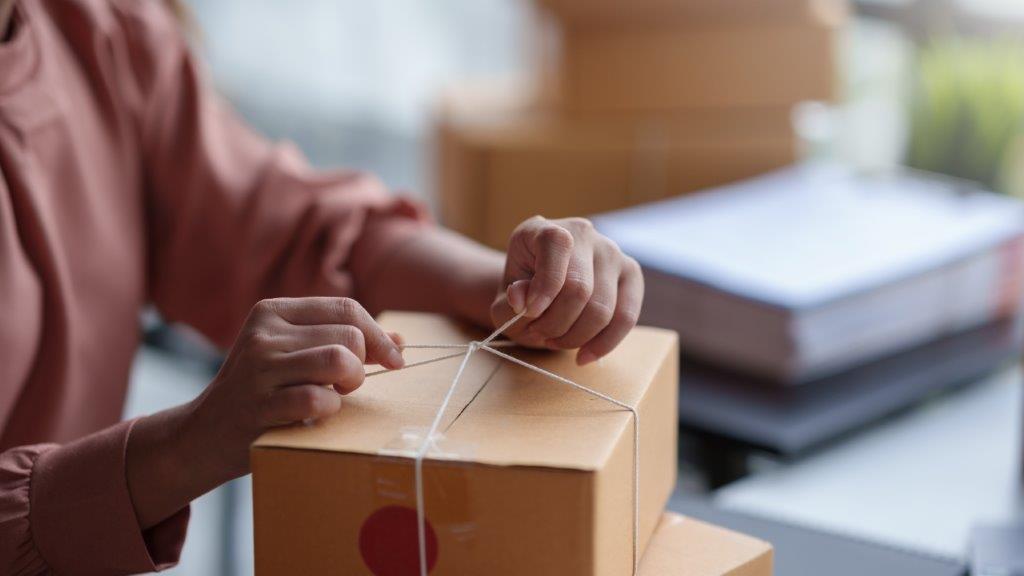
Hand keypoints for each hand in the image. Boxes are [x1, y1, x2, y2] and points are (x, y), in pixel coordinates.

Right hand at [188, 297, 402, 479]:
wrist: (206, 433)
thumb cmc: (264, 391)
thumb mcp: (295, 354)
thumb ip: (341, 341)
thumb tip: (400, 341)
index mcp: (273, 311)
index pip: (346, 308)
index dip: (379, 335)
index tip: (394, 360)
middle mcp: (264, 334)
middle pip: (348, 336)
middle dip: (361, 365)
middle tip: (344, 385)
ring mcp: (258, 368)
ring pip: (338, 360)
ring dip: (349, 384)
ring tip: (333, 395)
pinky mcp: (258, 404)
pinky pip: (318, 398)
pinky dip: (329, 409)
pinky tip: (314, 415)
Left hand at [491, 216, 643, 364]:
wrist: (542, 291)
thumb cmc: (523, 293)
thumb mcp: (505, 298)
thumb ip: (508, 302)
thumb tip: (521, 299)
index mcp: (544, 229)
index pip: (556, 245)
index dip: (544, 285)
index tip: (529, 313)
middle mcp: (583, 233)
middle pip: (579, 288)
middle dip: (555, 324)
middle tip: (538, 334)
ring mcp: (612, 252)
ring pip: (602, 308)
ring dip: (574, 337)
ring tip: (555, 341)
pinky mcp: (631, 274)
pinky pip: (626, 317)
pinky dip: (603, 344)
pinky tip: (583, 356)